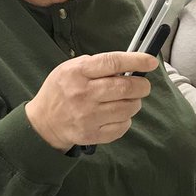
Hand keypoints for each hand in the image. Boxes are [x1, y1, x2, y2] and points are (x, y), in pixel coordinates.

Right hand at [25, 51, 158, 149]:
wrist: (43, 122)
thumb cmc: (61, 91)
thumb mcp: (70, 68)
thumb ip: (97, 65)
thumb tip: (128, 66)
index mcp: (77, 72)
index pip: (113, 63)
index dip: (136, 60)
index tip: (151, 62)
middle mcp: (83, 94)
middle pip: (125, 88)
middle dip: (141, 86)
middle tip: (143, 86)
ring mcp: (88, 116)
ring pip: (127, 108)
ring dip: (135, 103)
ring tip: (129, 100)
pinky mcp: (92, 134)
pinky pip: (122, 127)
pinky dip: (126, 120)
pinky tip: (118, 115)